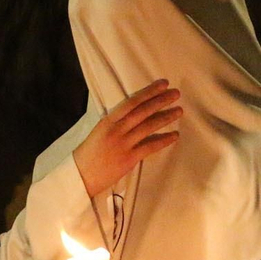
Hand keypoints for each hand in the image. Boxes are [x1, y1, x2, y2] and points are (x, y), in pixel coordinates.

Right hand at [72, 79, 181, 198]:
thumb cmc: (89, 153)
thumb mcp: (99, 131)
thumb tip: (132, 112)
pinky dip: (164, 140)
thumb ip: (115, 122)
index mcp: (108, 120)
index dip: (148, 92)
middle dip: (161, 101)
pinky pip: (150, 146)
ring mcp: (123, 144)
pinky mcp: (129, 158)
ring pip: (149, 127)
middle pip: (143, 111)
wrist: (81, 175)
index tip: (162, 84)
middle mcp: (117, 130)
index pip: (132, 102)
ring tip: (179, 111)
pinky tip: (175, 135)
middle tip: (176, 93)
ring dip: (166, 118)